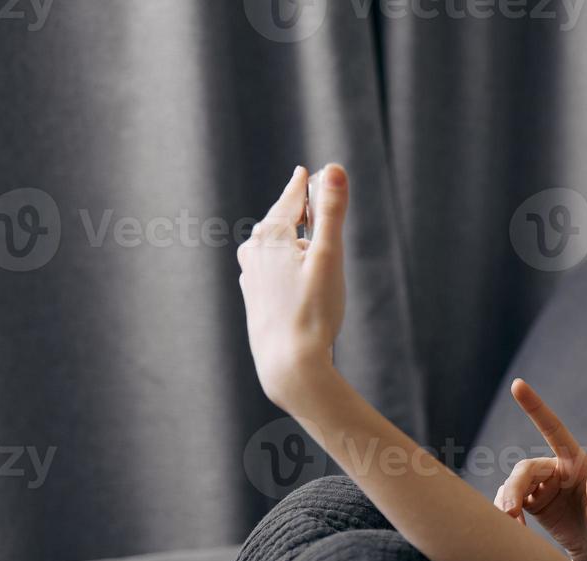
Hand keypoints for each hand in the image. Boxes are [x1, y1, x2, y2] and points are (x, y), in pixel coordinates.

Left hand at [237, 164, 348, 409]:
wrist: (288, 364)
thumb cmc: (312, 310)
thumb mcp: (329, 256)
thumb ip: (331, 212)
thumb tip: (335, 169)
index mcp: (270, 236)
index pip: (291, 199)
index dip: (304, 185)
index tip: (306, 172)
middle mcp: (253, 252)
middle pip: (280, 221)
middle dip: (297, 210)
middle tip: (307, 195)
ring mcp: (251, 276)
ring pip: (274, 247)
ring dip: (290, 239)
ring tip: (302, 234)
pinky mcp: (255, 298)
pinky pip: (270, 269)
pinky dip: (284, 263)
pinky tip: (292, 274)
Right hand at [494, 379, 586, 560]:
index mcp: (578, 465)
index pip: (553, 430)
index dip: (535, 407)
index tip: (518, 384)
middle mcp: (559, 471)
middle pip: (525, 469)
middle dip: (514, 490)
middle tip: (510, 516)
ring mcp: (545, 488)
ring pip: (514, 486)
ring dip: (507, 504)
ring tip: (513, 529)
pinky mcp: (534, 505)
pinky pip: (511, 501)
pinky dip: (506, 514)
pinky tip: (513, 531)